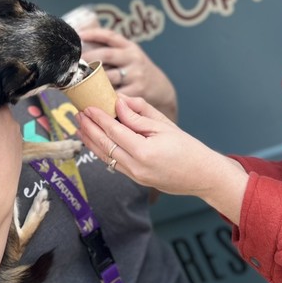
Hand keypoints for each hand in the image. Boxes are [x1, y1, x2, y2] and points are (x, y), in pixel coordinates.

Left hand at [77, 96, 247, 220]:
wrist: (202, 175)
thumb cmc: (188, 148)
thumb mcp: (164, 125)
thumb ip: (139, 114)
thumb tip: (118, 103)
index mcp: (144, 152)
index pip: (114, 131)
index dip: (98, 118)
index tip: (88, 106)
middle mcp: (136, 167)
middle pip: (104, 145)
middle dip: (89, 128)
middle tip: (79, 113)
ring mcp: (134, 176)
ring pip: (105, 156)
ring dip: (90, 140)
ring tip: (80, 126)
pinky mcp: (135, 179)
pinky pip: (113, 162)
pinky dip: (101, 150)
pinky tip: (95, 140)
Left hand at [78, 27, 177, 120]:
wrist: (161, 89)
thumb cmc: (137, 71)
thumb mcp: (130, 56)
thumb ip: (112, 52)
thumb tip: (82, 49)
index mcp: (130, 47)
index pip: (110, 36)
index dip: (93, 33)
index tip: (78, 35)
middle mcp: (133, 58)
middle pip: (105, 55)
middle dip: (87, 59)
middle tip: (72, 64)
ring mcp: (136, 74)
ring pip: (108, 76)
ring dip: (90, 80)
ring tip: (75, 81)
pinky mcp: (137, 91)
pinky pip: (115, 94)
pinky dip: (102, 96)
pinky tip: (90, 97)